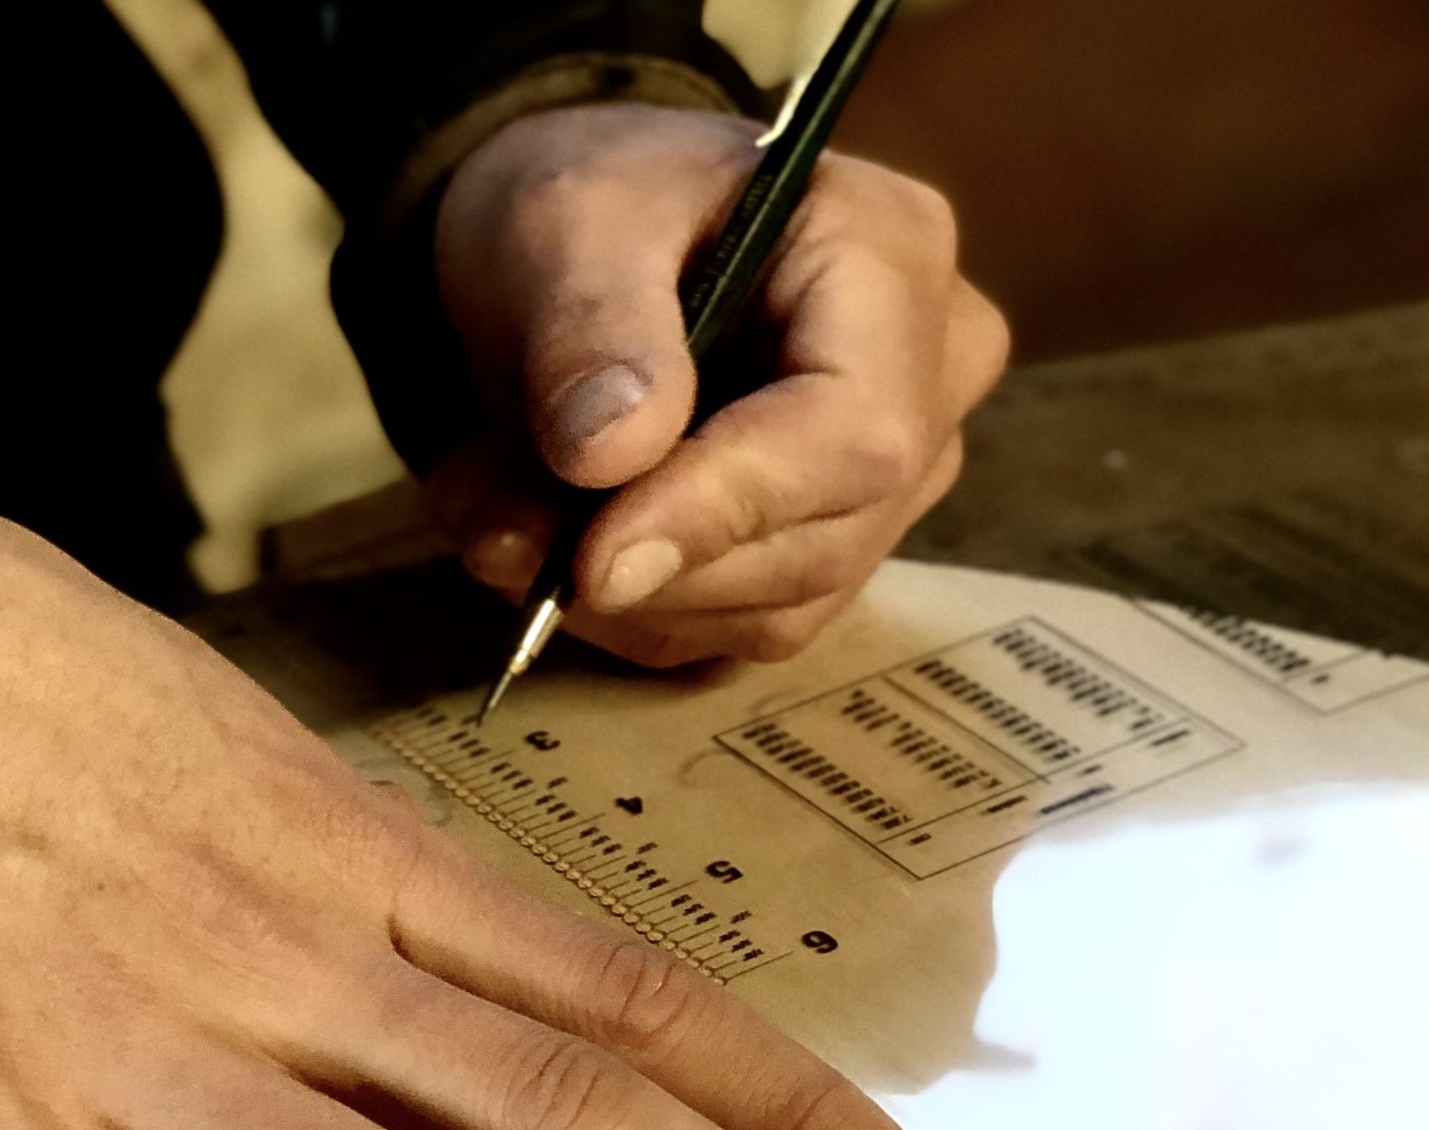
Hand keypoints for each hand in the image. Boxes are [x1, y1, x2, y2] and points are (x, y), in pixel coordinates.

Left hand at [426, 102, 1008, 665]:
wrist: (589, 241)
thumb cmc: (594, 202)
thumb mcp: (563, 219)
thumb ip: (589, 327)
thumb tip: (609, 460)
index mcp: (895, 257)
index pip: (858, 431)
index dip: (728, 508)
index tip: (593, 559)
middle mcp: (934, 377)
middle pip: (822, 537)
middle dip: (649, 560)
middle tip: (494, 530)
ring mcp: (902, 476)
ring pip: (778, 605)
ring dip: (623, 596)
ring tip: (498, 521)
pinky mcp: (843, 546)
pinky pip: (745, 627)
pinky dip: (633, 609)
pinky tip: (550, 545)